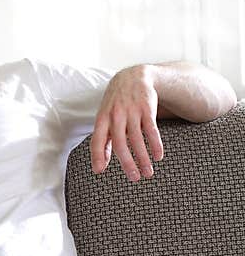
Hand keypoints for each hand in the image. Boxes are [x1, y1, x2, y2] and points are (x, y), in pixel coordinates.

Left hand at [90, 64, 163, 180]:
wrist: (133, 77)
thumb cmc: (116, 104)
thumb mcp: (105, 118)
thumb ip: (104, 140)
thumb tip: (100, 166)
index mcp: (102, 119)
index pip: (97, 140)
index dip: (97, 155)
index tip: (99, 171)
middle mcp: (116, 116)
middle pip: (121, 143)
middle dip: (127, 163)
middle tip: (134, 178)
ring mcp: (132, 111)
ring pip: (138, 139)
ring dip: (143, 158)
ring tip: (148, 173)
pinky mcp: (147, 109)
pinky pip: (152, 130)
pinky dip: (156, 144)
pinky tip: (158, 156)